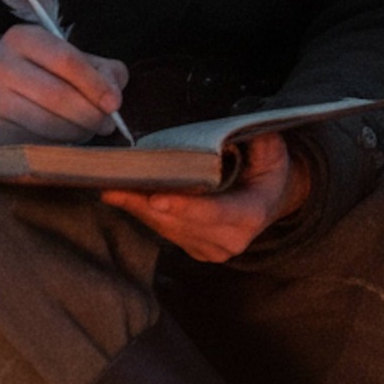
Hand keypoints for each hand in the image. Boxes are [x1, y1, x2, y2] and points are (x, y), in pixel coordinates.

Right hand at [0, 25, 128, 145]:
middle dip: (90, 114)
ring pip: (47, 124)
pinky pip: (33, 144)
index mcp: (22, 37)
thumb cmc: (40, 75)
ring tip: (86, 130)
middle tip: (106, 124)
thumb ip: (102, 70)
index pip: (65, 59)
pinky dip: (57, 146)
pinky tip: (62, 139)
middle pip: (57, 95)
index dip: (95, 84)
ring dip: (77, 133)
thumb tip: (114, 93)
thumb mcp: (70, 61)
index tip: (114, 104)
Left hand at [101, 133, 308, 262]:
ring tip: (112, 188)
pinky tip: (124, 196)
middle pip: (181, 222)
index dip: (185, 207)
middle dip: (146, 204)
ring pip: (168, 228)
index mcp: (251, 214)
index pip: (215, 212)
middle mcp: (231, 239)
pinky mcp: (197, 249)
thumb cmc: (268, 167)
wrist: (272, 196)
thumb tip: (228, 134)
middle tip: (115, 185)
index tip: (156, 198)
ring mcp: (213, 249)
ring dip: (138, 209)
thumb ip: (256, 141)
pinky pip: (166, 232)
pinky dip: (144, 214)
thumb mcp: (271, 148)